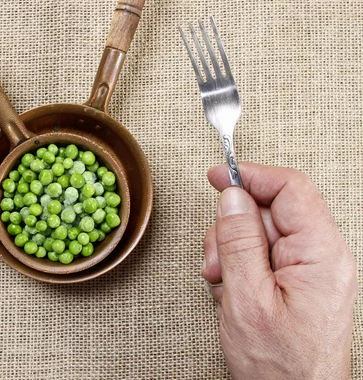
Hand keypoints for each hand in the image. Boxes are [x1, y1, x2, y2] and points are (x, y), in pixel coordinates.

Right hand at [202, 163, 357, 378]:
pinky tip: (232, 292)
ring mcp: (311, 270)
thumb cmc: (280, 365)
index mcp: (321, 253)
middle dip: (232, 229)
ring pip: (260, 233)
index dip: (251, 177)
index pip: (289, 189)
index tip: (218, 177)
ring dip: (230, 252)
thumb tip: (232, 197)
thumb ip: (238, 241)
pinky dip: (238, 268)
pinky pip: (262, 256)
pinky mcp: (298, 282)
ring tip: (223, 284)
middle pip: (269, 211)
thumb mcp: (246, 298)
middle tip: (215, 261)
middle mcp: (322, 257)